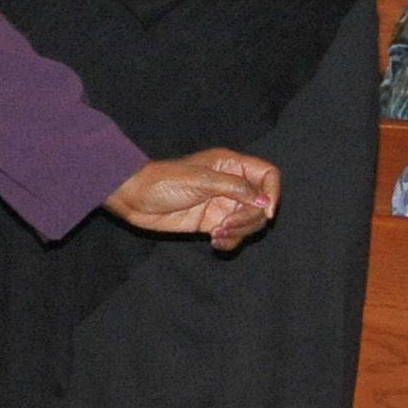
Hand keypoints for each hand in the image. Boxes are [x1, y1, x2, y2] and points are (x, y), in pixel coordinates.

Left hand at [107, 149, 280, 249]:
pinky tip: (214, 242)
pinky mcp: (212, 223)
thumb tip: (265, 202)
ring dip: (239, 232)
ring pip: (249, 222)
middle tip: (226, 226)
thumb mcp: (202, 181)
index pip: (268, 175)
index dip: (272, 192)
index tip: (265, 212)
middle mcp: (231, 184)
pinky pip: (233, 235)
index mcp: (232, 165)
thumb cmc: (164, 181)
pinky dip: (229, 242)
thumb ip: (236, 188)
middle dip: (249, 219)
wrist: (135, 199)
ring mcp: (223, 204)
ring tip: (216, 235)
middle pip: (261, 203)